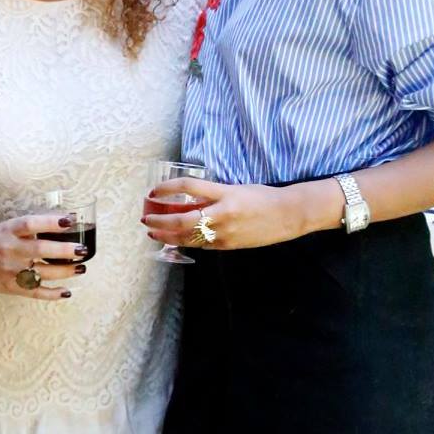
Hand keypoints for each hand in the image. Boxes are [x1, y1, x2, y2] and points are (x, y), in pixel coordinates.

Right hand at [0, 213, 82, 300]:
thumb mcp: (6, 226)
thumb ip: (29, 227)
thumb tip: (63, 222)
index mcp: (7, 231)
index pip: (30, 224)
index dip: (50, 222)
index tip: (69, 220)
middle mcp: (9, 250)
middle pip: (40, 250)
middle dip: (64, 250)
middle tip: (82, 249)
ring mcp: (10, 271)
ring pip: (42, 272)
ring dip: (65, 271)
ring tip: (80, 267)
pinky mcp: (11, 287)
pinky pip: (35, 292)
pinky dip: (52, 293)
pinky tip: (66, 291)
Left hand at [142, 178, 318, 251]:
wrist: (287, 215)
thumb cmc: (262, 197)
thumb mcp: (235, 189)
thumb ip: (211, 194)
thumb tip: (185, 199)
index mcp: (225, 193)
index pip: (188, 187)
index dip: (166, 189)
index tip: (153, 191)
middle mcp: (223, 213)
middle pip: (182, 219)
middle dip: (159, 220)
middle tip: (146, 218)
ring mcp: (225, 232)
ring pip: (188, 237)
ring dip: (166, 236)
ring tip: (153, 232)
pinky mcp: (227, 245)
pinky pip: (201, 245)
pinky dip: (184, 243)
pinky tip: (174, 241)